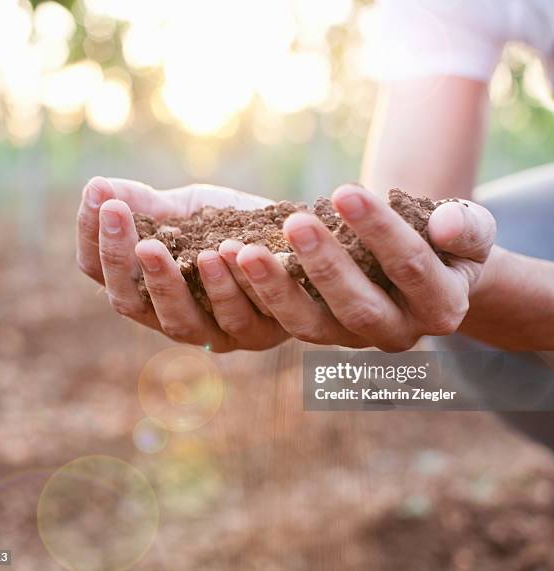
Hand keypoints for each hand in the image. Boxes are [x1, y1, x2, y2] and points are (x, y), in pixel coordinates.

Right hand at [76, 177, 288, 351]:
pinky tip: (227, 250)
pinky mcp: (257, 334)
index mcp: (148, 288)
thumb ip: (147, 205)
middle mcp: (172, 317)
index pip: (103, 272)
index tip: (99, 196)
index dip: (95, 237)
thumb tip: (97, 187)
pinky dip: (231, 284)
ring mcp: (212, 332)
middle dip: (120, 259)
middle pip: (129, 302)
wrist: (297, 237)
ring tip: (159, 243)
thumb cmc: (235, 225)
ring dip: (169, 282)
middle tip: (117, 215)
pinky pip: (239, 315)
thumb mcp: (188, 211)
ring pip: (180, 321)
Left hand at [235, 184, 496, 351]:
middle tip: (294, 221)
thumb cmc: (447, 243)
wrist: (427, 270)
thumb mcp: (470, 229)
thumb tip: (446, 225)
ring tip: (242, 250)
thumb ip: (467, 227)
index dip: (381, 232)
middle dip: (325, 265)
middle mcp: (396, 333)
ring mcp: (351, 339)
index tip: (346, 191)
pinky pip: (283, 323)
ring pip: (309, 327)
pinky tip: (226, 262)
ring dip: (274, 290)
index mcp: (440, 307)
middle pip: (357, 308)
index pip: (411, 269)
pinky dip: (253, 297)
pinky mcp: (318, 332)